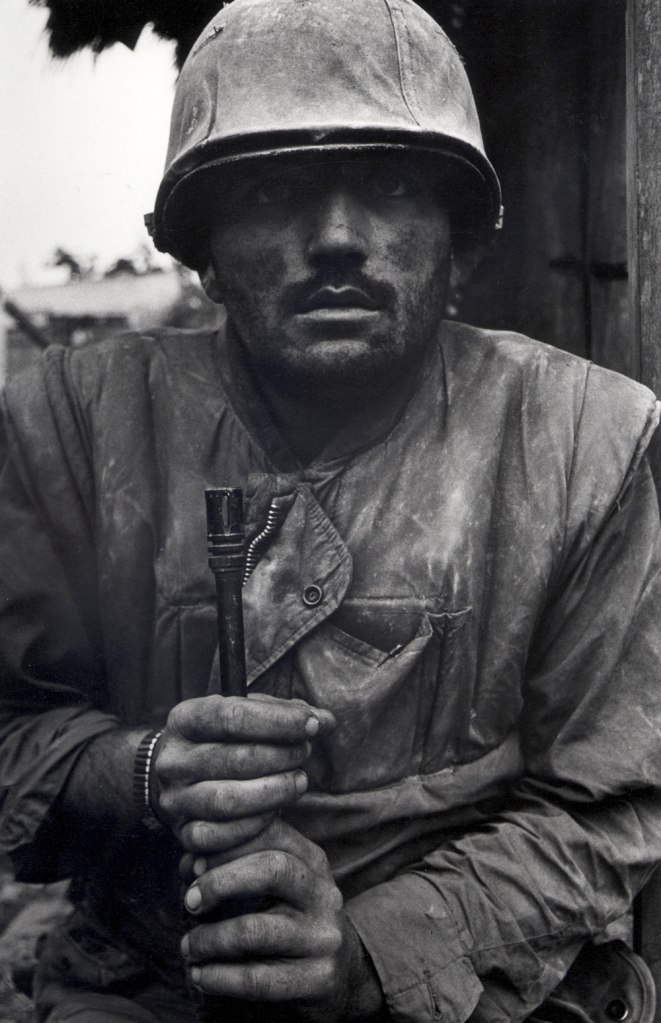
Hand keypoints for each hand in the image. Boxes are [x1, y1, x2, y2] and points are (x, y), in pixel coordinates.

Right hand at [153, 694, 334, 853]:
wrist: (179, 777)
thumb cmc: (222, 740)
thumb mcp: (243, 715)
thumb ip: (283, 713)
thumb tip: (325, 720)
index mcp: (184, 720)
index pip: (232, 716)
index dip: (279, 720)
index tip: (313, 723)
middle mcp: (173, 759)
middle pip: (235, 759)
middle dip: (282, 756)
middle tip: (305, 752)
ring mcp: (174, 798)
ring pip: (227, 801)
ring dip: (274, 792)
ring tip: (300, 781)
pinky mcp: (182, 832)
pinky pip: (220, 836)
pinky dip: (254, 826)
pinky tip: (276, 812)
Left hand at [181, 818, 383, 1019]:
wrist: (342, 970)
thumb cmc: (291, 917)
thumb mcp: (277, 882)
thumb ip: (239, 862)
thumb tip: (190, 862)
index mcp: (313, 860)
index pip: (270, 833)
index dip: (225, 843)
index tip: (192, 862)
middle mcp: (324, 893)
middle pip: (271, 869)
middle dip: (220, 881)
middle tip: (189, 901)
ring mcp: (324, 937)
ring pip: (255, 929)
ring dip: (209, 939)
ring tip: (187, 947)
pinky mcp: (319, 979)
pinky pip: (258, 979)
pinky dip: (219, 978)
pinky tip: (199, 976)